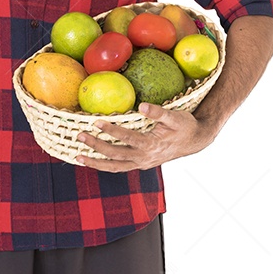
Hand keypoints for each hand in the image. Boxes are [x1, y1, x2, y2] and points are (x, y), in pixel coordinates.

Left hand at [74, 103, 215, 171]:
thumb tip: (142, 106)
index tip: (96, 122)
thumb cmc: (184, 126)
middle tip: (79, 136)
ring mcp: (141, 163)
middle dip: (96, 146)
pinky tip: (92, 160)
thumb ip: (158, 112)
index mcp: (151, 145)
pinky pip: (119, 167)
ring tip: (78, 157)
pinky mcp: (139, 164)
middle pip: (115, 155)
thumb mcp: (175, 116)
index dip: (111, 131)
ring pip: (114, 167)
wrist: (194, 142)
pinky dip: (104, 165)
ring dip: (96, 163)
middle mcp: (144, 158)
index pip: (126, 138)